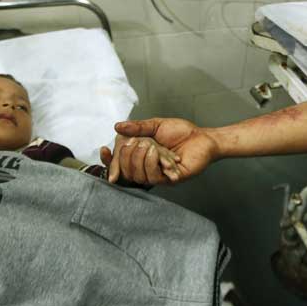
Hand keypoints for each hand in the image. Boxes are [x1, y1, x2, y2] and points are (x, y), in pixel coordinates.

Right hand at [101, 118, 217, 184]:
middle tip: (138, 142)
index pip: (120, 165)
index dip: (109, 161)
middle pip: (126, 172)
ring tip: (150, 145)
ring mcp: (159, 176)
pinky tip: (158, 151)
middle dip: (127, 156)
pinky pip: (154, 177)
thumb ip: (137, 128)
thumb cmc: (181, 132)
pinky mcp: (170, 180)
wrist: (202, 136)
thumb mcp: (156, 125)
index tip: (103, 149)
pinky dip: (153, 163)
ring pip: (138, 176)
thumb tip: (117, 126)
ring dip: (141, 159)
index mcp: (141, 157)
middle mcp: (148, 169)